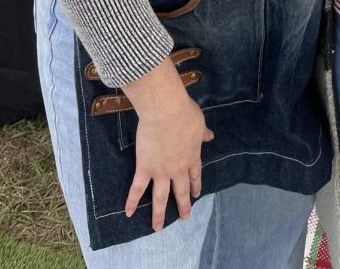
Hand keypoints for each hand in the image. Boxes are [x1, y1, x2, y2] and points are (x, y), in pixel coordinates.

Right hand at [122, 59, 214, 231]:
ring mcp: (161, 171)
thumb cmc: (184, 113)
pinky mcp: (145, 168)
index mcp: (192, 156)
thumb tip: (210, 137)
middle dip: (183, 204)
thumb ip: (203, 133)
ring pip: (160, 197)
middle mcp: (178, 168)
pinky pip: (137, 188)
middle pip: (181, 190)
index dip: (196, 185)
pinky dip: (132, 201)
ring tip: (157, 227)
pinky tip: (128, 213)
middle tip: (185, 217)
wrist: (166, 112)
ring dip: (159, 213)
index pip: (195, 174)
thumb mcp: (199, 122)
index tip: (197, 194)